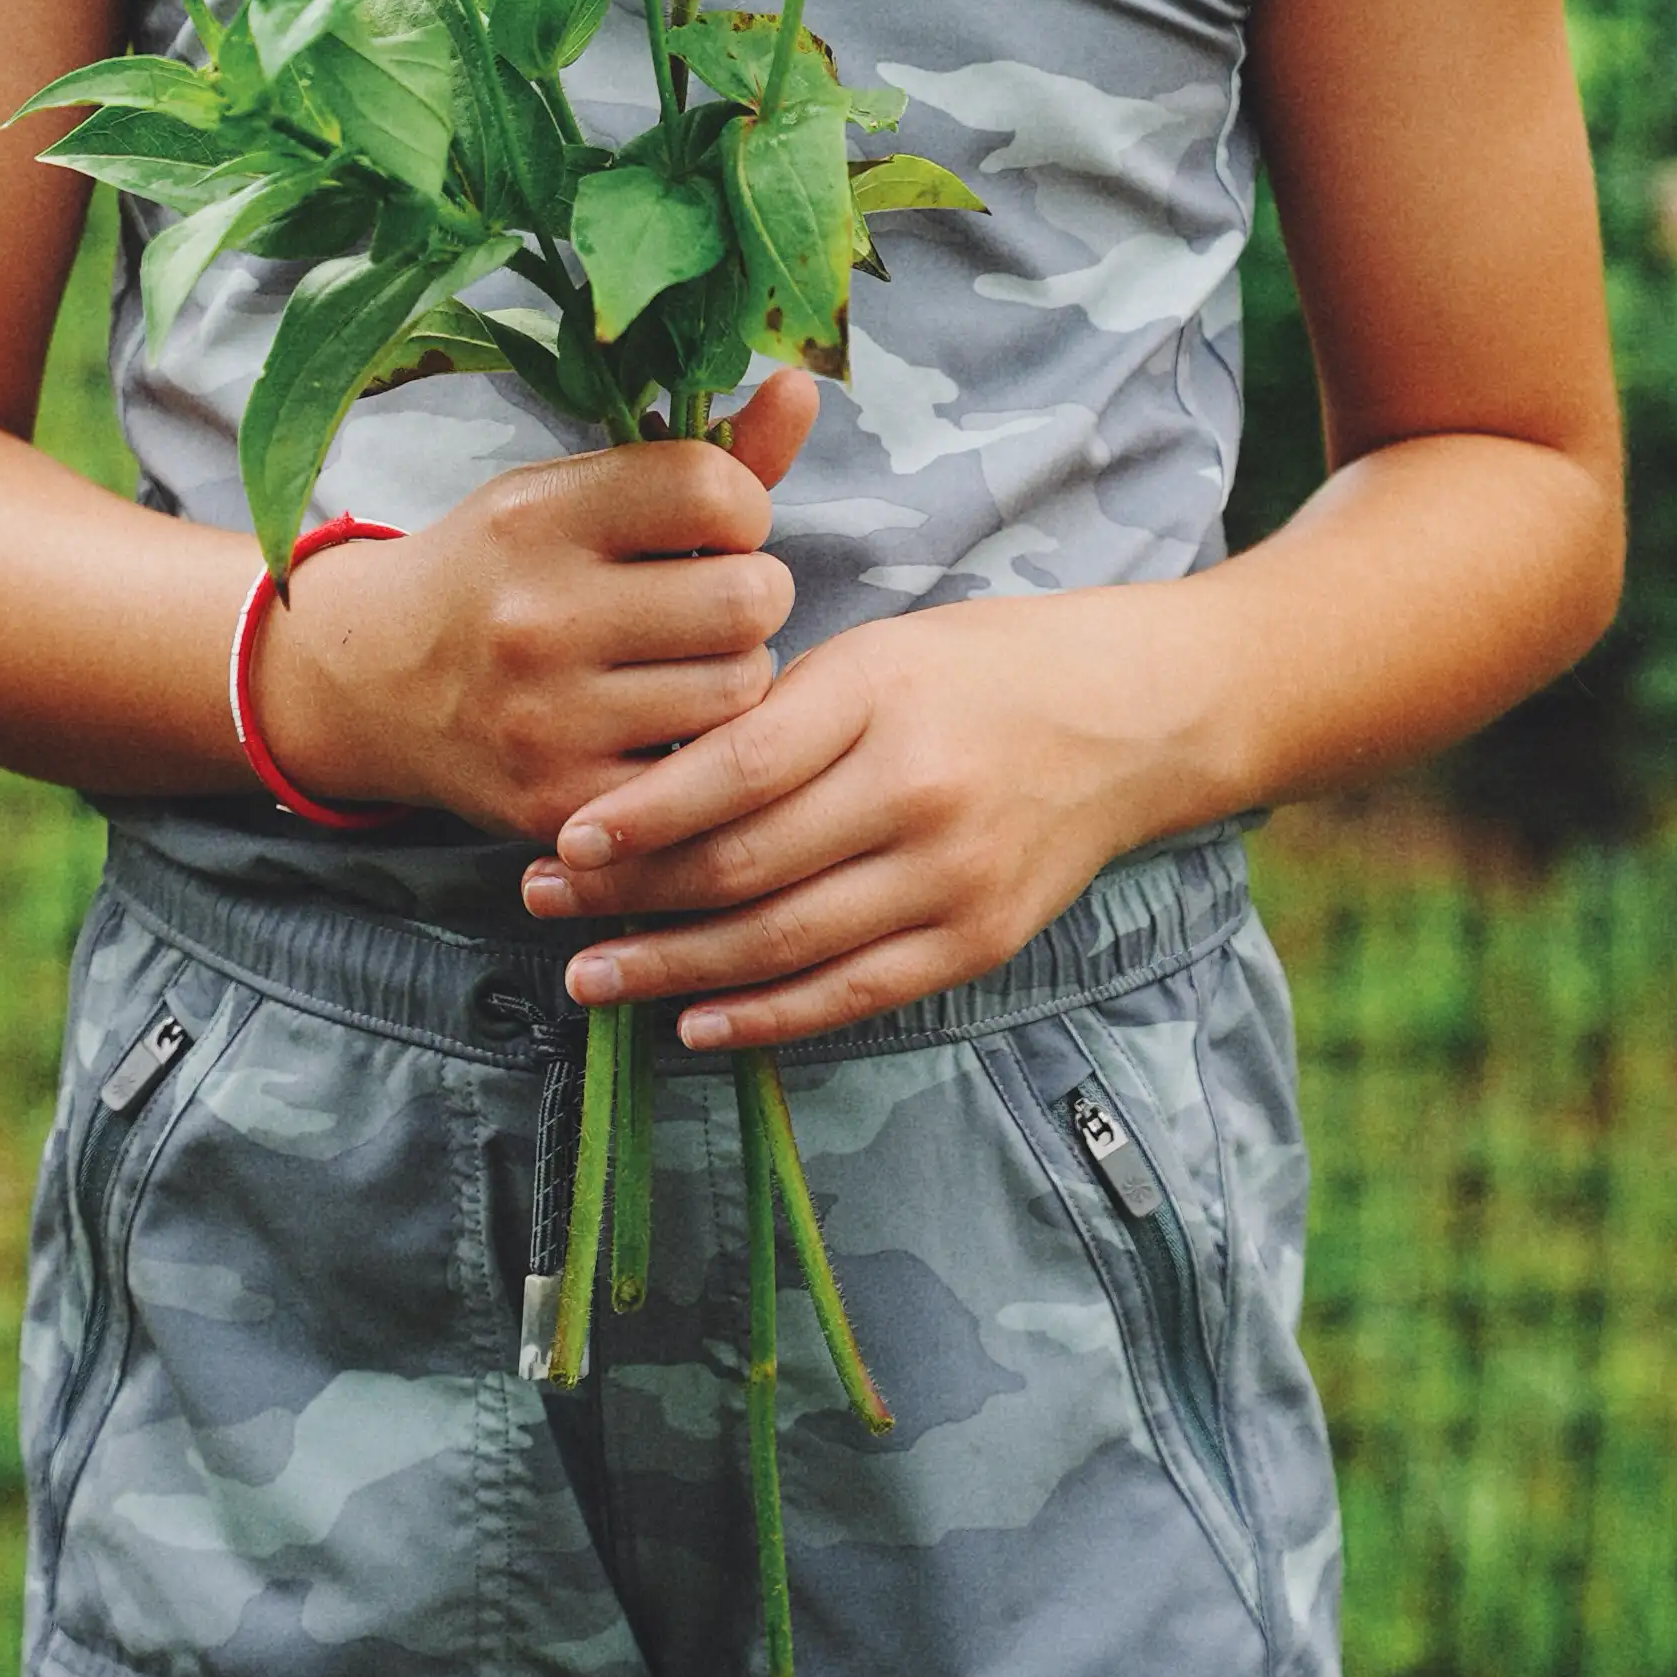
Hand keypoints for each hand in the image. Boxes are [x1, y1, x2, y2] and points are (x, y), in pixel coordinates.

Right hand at [253, 370, 820, 840]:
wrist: (370, 680)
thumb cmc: (498, 568)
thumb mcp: (571, 491)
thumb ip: (702, 456)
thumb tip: (806, 386)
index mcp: (538, 515)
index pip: (711, 489)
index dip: (739, 507)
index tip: (712, 525)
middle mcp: (537, 615)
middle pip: (748, 599)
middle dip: (752, 596)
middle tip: (711, 603)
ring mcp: (546, 719)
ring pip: (740, 690)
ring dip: (734, 676)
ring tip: (686, 664)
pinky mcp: (560, 804)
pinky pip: (702, 777)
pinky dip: (700, 752)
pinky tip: (661, 727)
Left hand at [517, 576, 1235, 1047]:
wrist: (1134, 717)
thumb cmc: (982, 667)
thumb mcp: (876, 653)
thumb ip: (776, 717)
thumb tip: (647, 787)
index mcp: (879, 695)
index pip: (736, 770)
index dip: (641, 816)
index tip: (564, 841)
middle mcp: (915, 791)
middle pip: (745, 865)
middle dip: (629, 896)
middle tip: (542, 907)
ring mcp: (951, 877)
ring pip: (784, 943)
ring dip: (673, 969)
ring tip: (590, 977)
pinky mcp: (977, 942)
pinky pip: (852, 995)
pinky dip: (765, 1017)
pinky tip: (693, 1023)